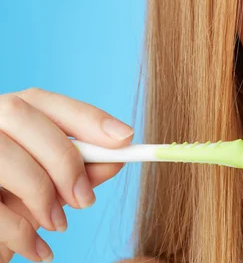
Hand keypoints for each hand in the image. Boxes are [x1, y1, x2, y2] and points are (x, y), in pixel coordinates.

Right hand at [0, 88, 132, 261]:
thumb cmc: (14, 198)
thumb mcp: (49, 182)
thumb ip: (80, 168)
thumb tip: (115, 160)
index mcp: (6, 113)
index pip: (45, 100)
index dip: (86, 116)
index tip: (125, 138)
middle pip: (22, 117)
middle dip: (63, 159)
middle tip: (86, 200)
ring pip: (5, 157)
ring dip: (42, 195)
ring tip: (59, 225)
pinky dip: (21, 232)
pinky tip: (39, 249)